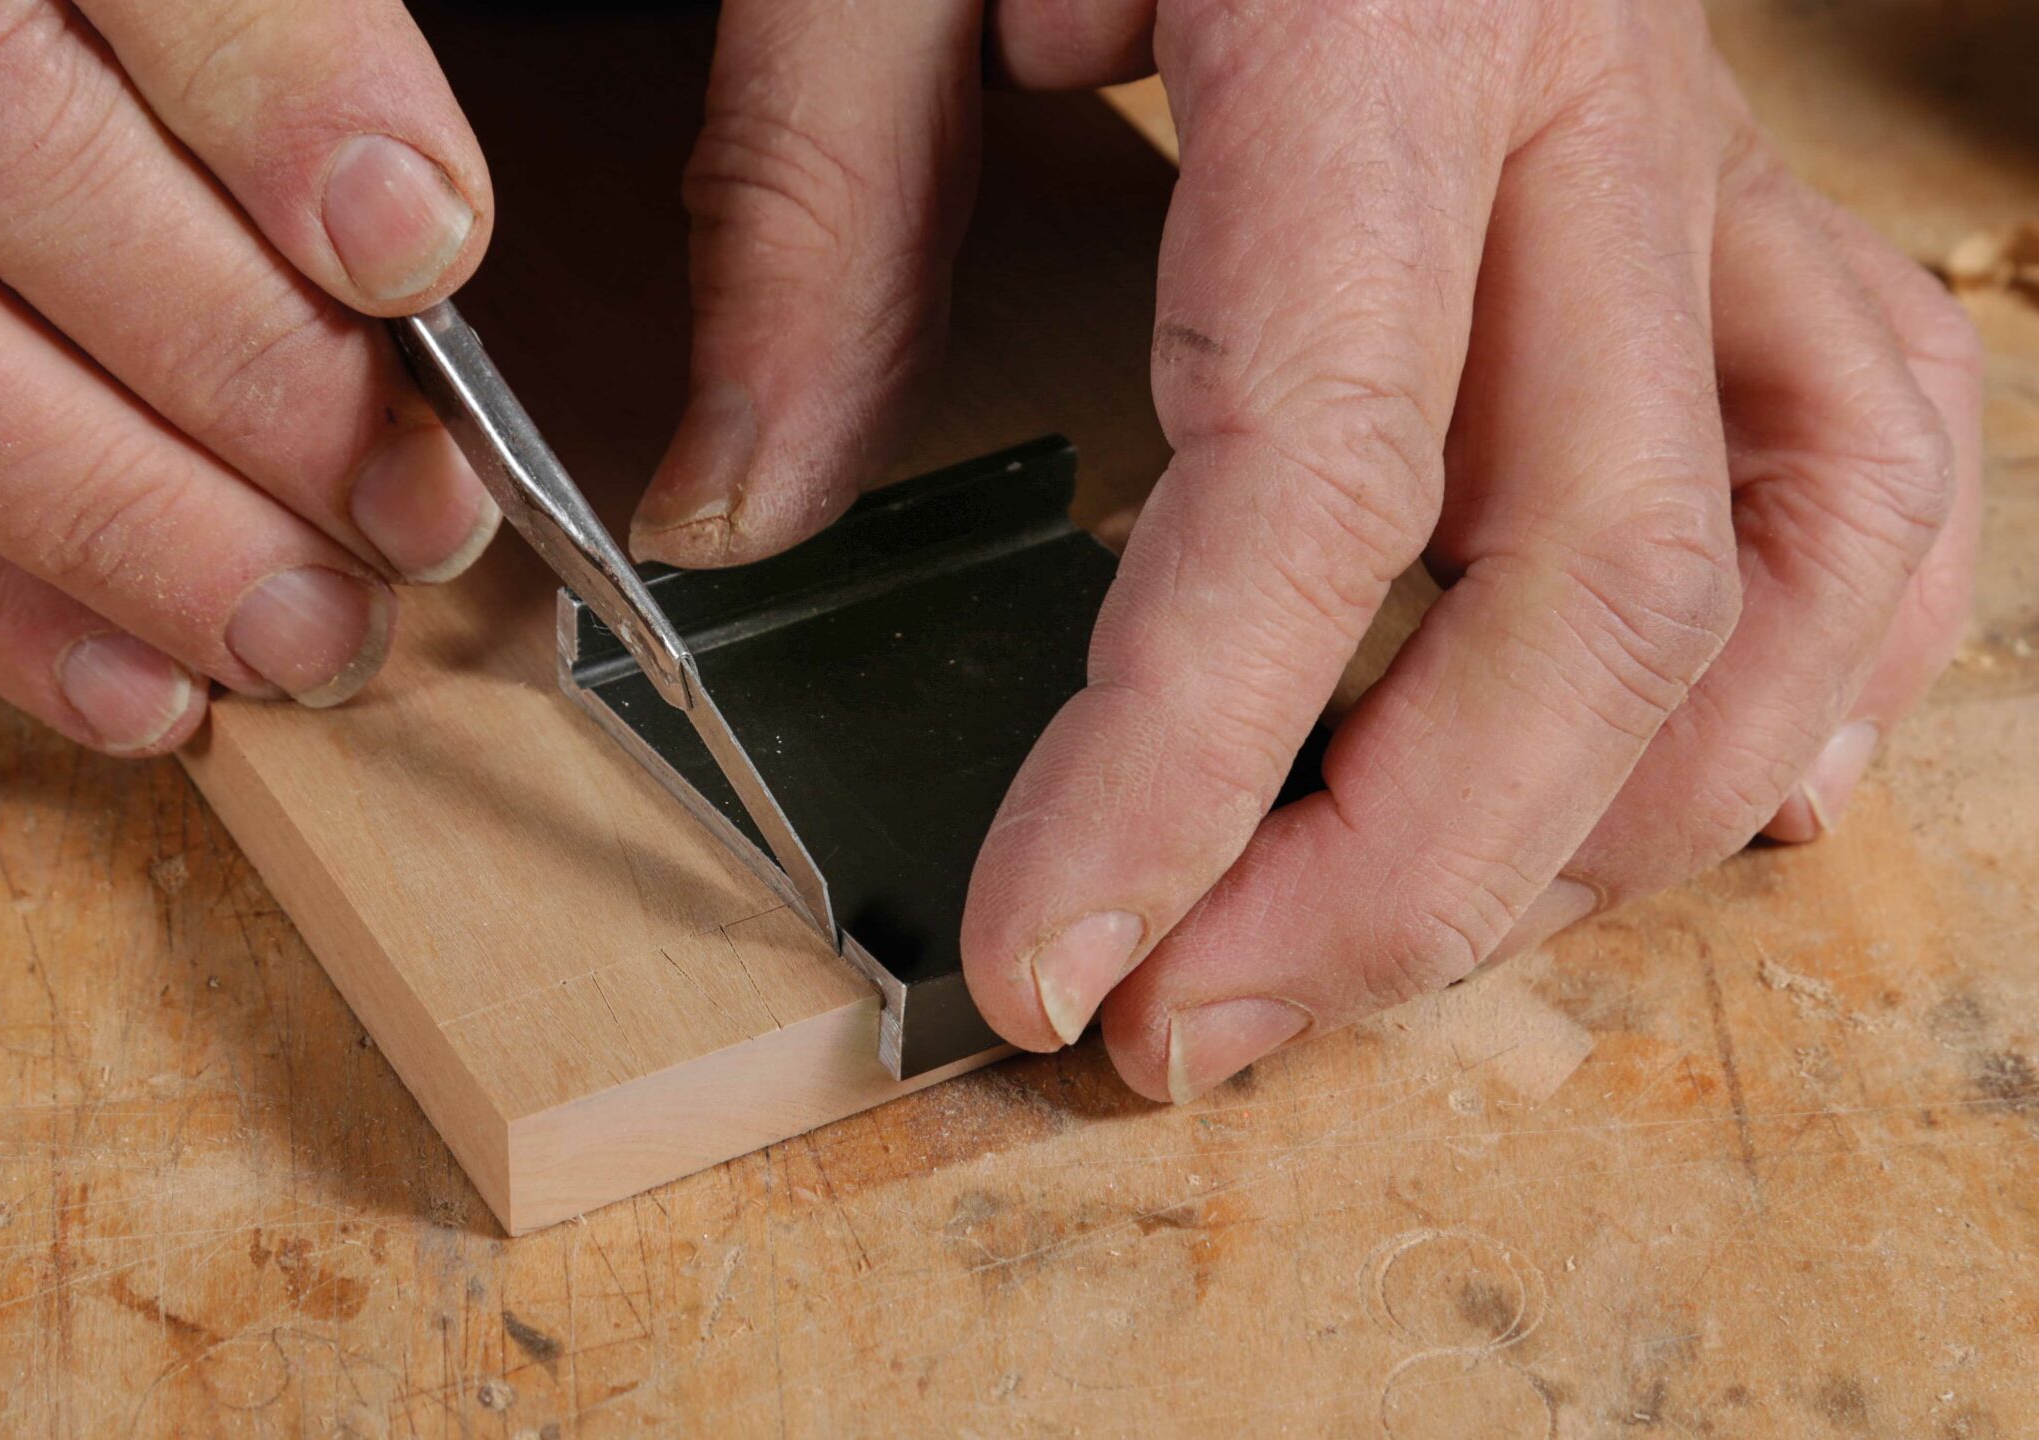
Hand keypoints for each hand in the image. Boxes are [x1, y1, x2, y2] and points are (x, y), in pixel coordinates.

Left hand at [638, 0, 1982, 1099]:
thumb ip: (814, 202)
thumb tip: (740, 512)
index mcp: (1381, 20)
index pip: (1315, 475)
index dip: (1184, 761)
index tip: (1044, 955)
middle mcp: (1594, 102)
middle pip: (1594, 582)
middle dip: (1394, 876)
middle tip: (1181, 1029)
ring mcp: (1698, 152)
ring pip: (1795, 553)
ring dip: (1614, 815)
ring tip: (1393, 951)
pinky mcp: (1723, 188)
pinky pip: (1868, 440)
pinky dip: (1820, 652)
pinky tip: (1706, 787)